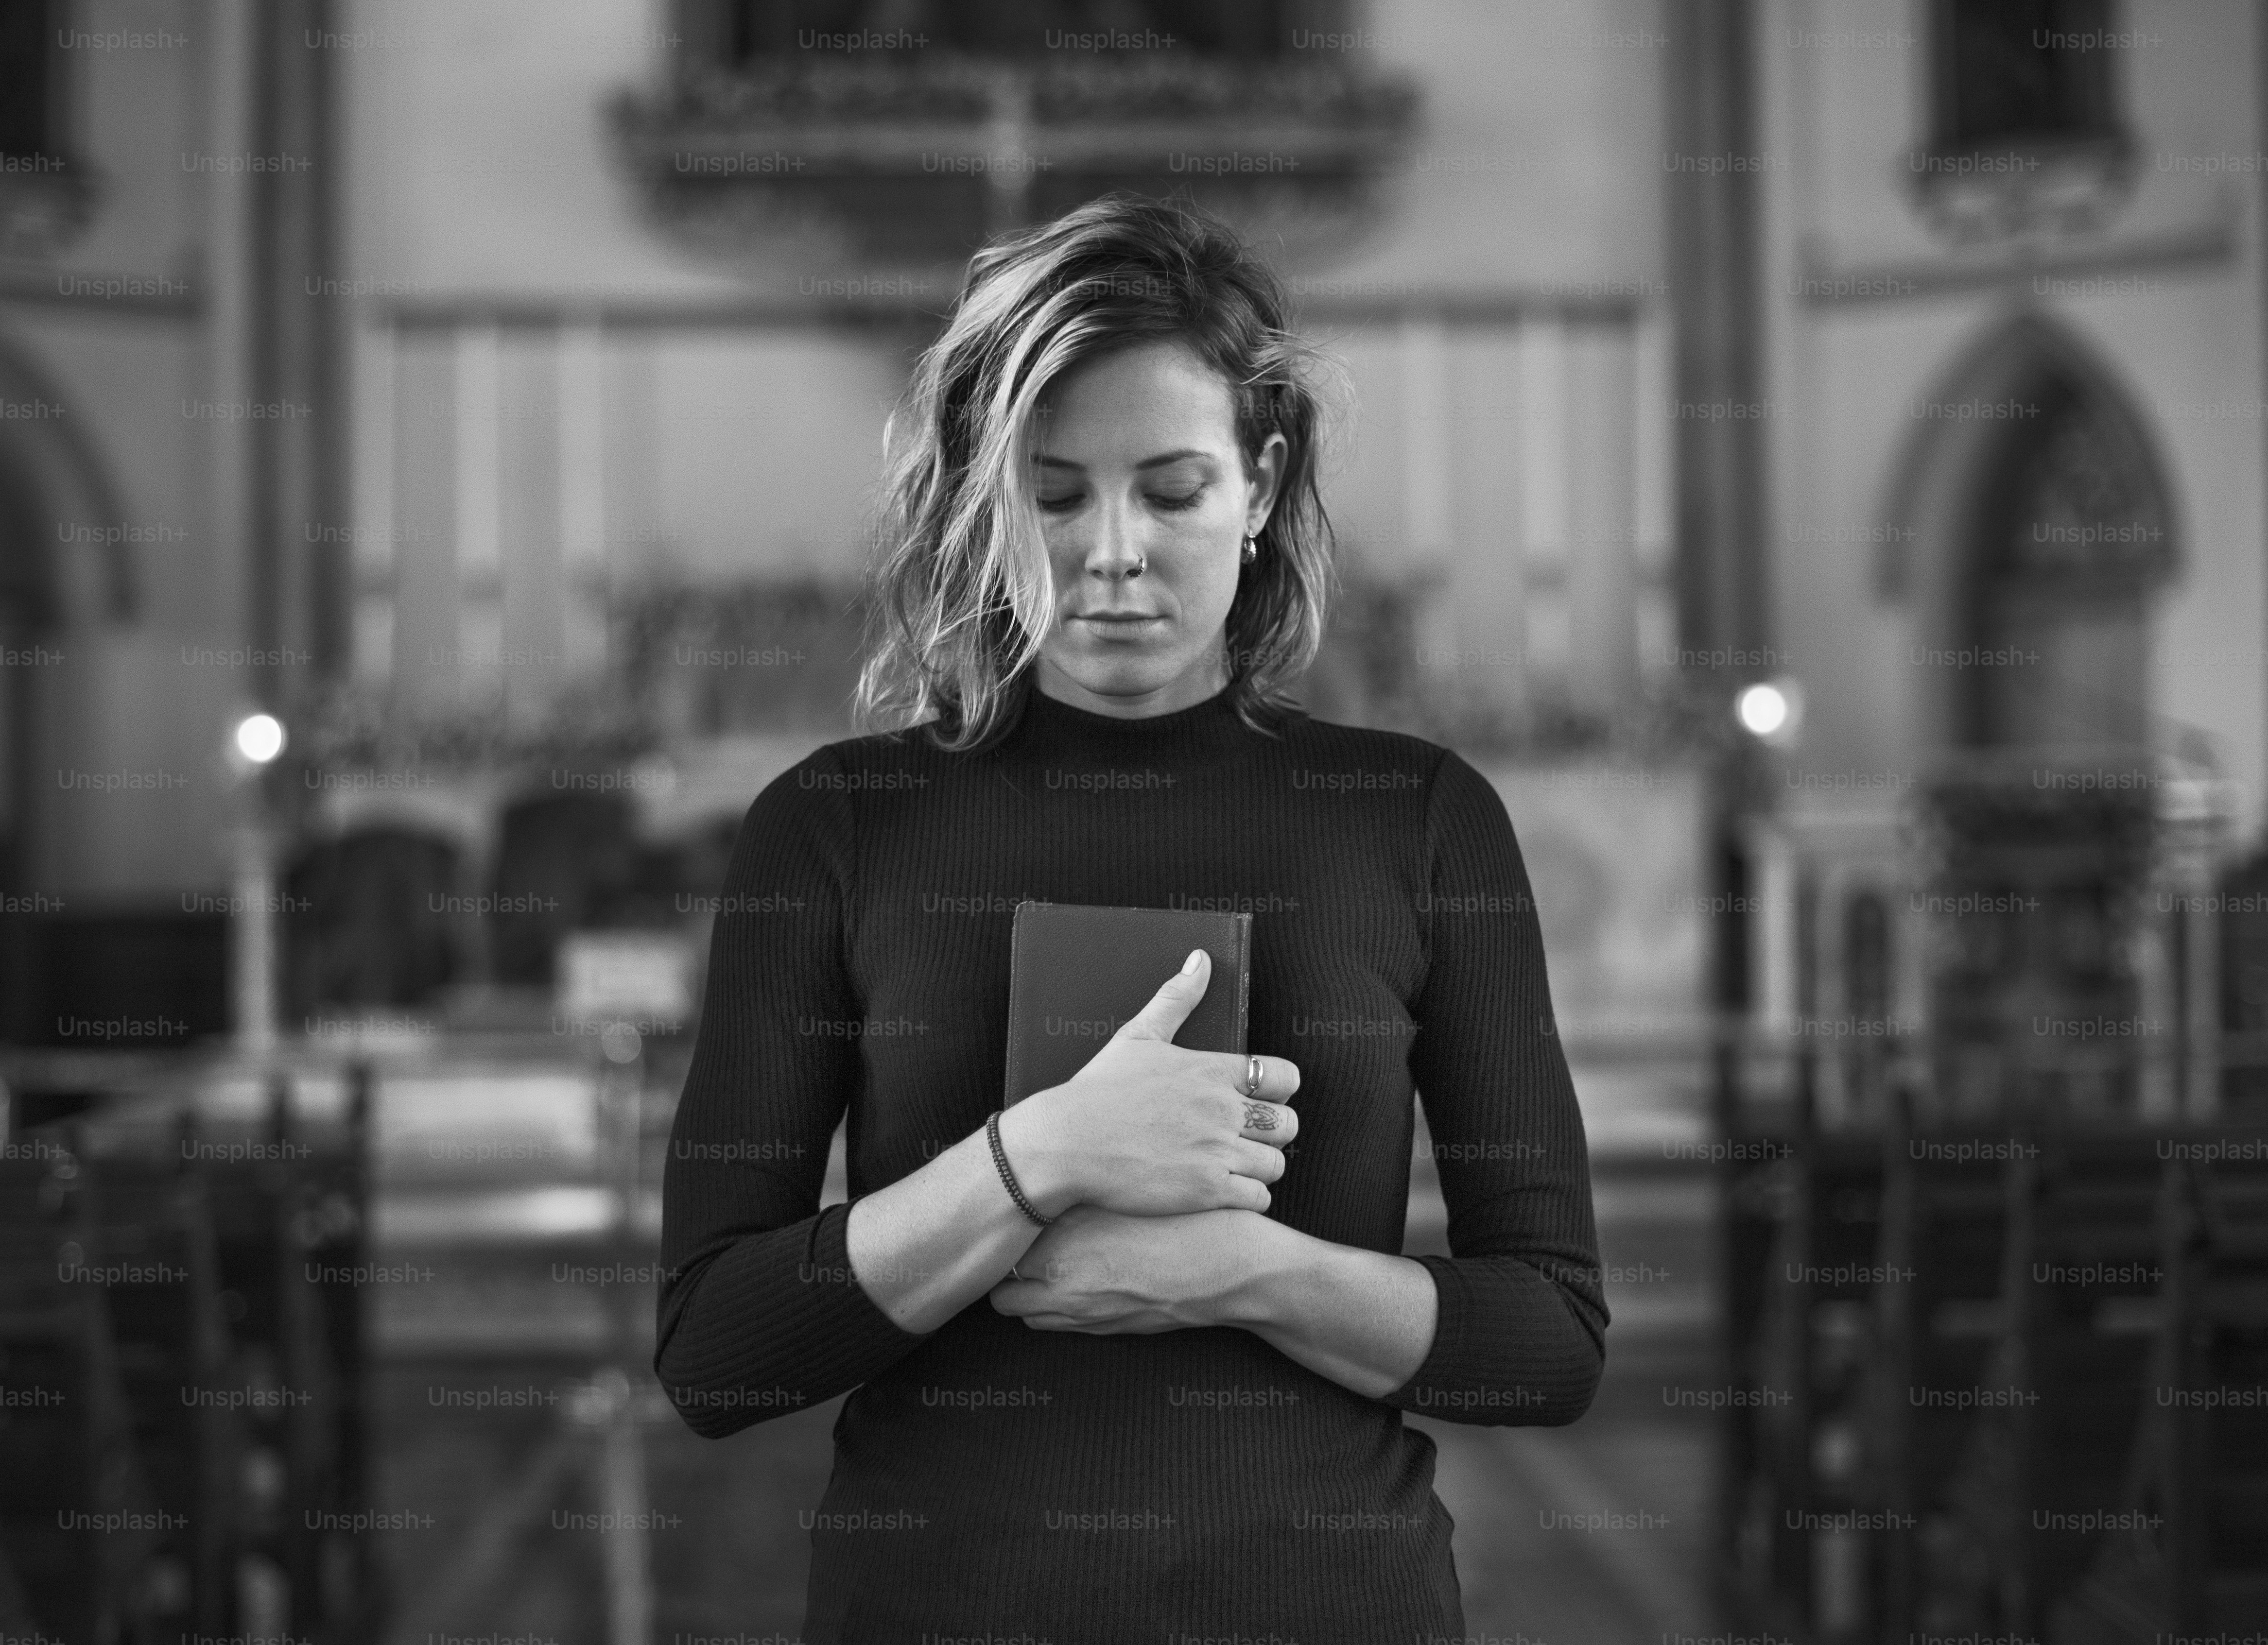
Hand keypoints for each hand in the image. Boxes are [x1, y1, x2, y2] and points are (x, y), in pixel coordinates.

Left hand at [988, 1204, 1277, 1334]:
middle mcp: (1064, 1276)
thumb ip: (1080, 1195)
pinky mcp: (1101, 1330)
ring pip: (1019, 1309)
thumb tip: (1044, 1192)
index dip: (1005, 1224)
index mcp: (1068, 1233)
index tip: (1010, 1212)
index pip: (1006, 1235)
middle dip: (1004, 1266)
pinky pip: (1050, 1325)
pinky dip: (1049, 1307)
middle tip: (1019, 1243)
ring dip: (1022, 1290)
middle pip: (1000, 1282)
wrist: (1233, 1268)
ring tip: (1042, 1264)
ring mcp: (1081, 1310)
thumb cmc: (1189, 1219)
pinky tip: (1071, 1283)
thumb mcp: (1129, 1191)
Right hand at [999, 949, 1299, 1218]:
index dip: (1279, 1089)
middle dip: (1274, 1131)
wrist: (1064, 1145)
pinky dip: (1247, 1197)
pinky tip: (1223, 1190)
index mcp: (1210, 1070)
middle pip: (1287, 1123)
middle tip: (1246, 1136)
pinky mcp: (1205, 1190)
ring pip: (1274, 1164)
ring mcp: (1215, 1152)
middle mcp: (1221, 1109)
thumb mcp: (1137, 1035)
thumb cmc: (1097, 1091)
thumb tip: (1200, 958)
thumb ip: (1176, 997)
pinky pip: (1257, 1199)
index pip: (1284, 1076)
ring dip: (1259, 1167)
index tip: (1259, 1098)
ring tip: (1232, 1166)